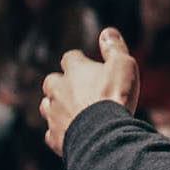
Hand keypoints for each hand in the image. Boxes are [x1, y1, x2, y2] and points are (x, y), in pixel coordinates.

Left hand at [40, 28, 139, 155]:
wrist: (104, 135)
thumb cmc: (115, 97)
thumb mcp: (123, 65)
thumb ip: (114, 48)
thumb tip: (107, 32)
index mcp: (75, 70)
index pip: (71, 58)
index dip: (78, 60)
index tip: (85, 63)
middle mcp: (59, 90)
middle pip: (52, 81)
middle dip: (60, 83)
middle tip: (75, 88)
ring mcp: (54, 114)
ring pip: (47, 106)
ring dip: (56, 106)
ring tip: (70, 109)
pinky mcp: (55, 136)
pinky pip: (52, 133)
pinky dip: (59, 131)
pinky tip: (70, 133)